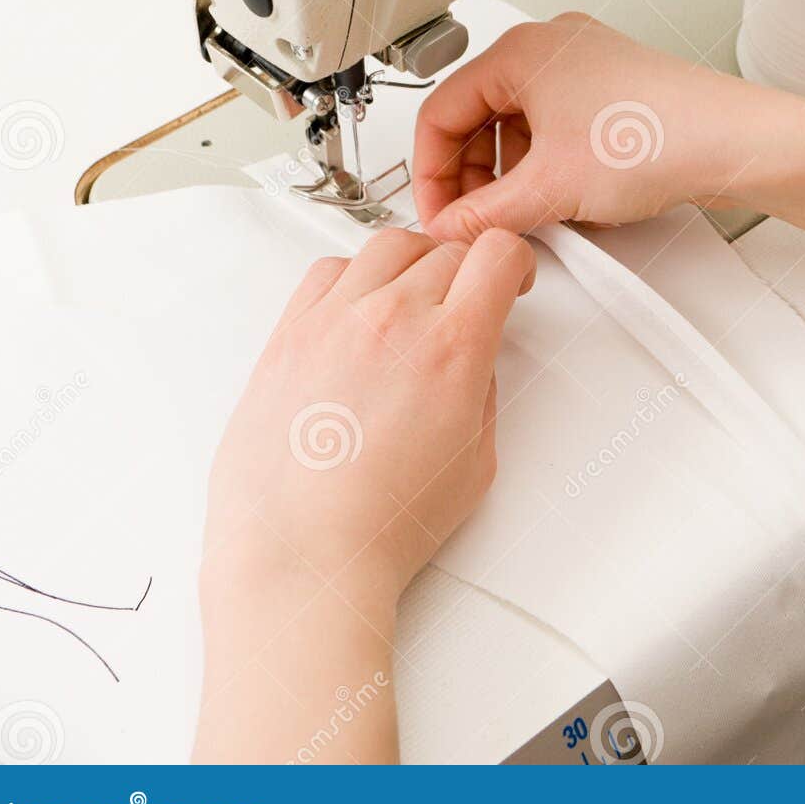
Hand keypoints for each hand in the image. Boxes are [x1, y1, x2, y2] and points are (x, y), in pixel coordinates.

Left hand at [201, 227, 534, 614]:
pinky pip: (328, 271)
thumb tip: (475, 358)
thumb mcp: (476, 463)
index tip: (511, 280)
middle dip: (468, 272)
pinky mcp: (288, 335)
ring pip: (388, 246)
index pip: (497, 253)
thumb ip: (483, 392)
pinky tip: (359, 311)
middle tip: (466, 304)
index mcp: (452, 349)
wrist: (301, 557)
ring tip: (411, 302)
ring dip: (413, 264)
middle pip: (447, 249)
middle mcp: (393, 320)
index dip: (516, 261)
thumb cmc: (381, 526)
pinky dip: (354, 278)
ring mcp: (334, 321)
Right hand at [414, 12, 797, 240]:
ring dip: (510, 176)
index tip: (438, 217)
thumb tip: (452, 229)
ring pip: (519, 126)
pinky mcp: (614, 93)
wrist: (735, 142)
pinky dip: (547, 166)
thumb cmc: (659, 135)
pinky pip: (557, 130)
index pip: (442, 111)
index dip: (431, 175)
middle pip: (478, 117)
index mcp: (522, 51)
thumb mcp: (549, 187)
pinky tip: (560, 202)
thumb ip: (485, 216)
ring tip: (522, 217)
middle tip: (474, 223)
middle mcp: (552, 47)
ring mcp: (587, 67)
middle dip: (472, 177)